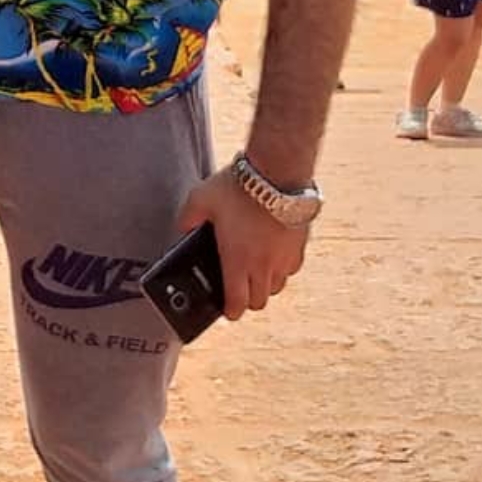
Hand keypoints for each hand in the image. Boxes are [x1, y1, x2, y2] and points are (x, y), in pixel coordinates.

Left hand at [176, 165, 308, 320]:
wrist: (278, 170)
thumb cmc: (239, 186)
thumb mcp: (201, 198)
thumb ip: (188, 218)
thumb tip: (182, 228)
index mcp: (236, 260)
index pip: (237, 304)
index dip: (231, 311)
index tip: (227, 309)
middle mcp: (262, 265)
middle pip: (259, 301)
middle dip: (248, 299)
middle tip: (239, 287)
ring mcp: (283, 257)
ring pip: (277, 287)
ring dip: (265, 284)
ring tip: (255, 269)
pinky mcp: (300, 246)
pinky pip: (292, 268)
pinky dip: (283, 267)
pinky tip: (274, 253)